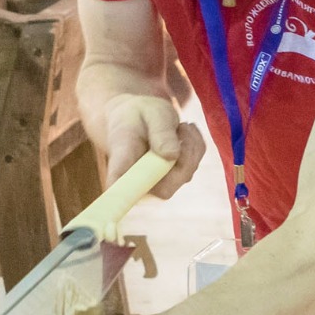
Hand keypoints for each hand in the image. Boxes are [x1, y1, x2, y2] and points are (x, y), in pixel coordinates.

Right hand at [86, 93, 204, 198]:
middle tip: (182, 126)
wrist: (137, 118)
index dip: (122, 198)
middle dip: (185, 155)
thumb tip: (172, 155)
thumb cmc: (138, 115)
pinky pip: (194, 164)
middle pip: (167, 187)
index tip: (118, 202)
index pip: (119, 189)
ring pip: (186, 173)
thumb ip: (160, 131)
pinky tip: (183, 131)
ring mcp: (156, 185)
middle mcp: (137, 182)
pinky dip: (195, 144)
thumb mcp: (150, 112)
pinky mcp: (173, 179)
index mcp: (121, 163)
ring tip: (178, 126)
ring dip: (190, 144)